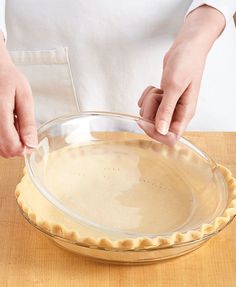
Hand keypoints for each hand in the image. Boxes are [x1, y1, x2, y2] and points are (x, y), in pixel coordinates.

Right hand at [0, 33, 36, 157]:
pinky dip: (3, 136)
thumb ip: (27, 122)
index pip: (12, 147)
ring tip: (13, 121)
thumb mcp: (24, 97)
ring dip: (10, 140)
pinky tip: (6, 123)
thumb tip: (32, 144)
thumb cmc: (9, 79)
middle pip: (5, 151)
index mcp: (0, 114)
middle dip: (18, 144)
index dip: (25, 148)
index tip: (31, 140)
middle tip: (22, 127)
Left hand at [138, 5, 225, 144]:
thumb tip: (161, 131)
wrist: (186, 48)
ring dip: (149, 101)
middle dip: (150, 112)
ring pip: (150, 115)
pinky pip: (147, 105)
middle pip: (156, 127)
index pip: (170, 137)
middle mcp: (177, 113)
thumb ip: (166, 110)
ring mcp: (169, 107)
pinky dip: (147, 96)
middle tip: (157, 96)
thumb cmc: (186, 63)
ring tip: (159, 88)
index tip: (144, 121)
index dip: (155, 133)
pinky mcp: (162, 100)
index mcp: (185, 114)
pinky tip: (156, 87)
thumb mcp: (174, 86)